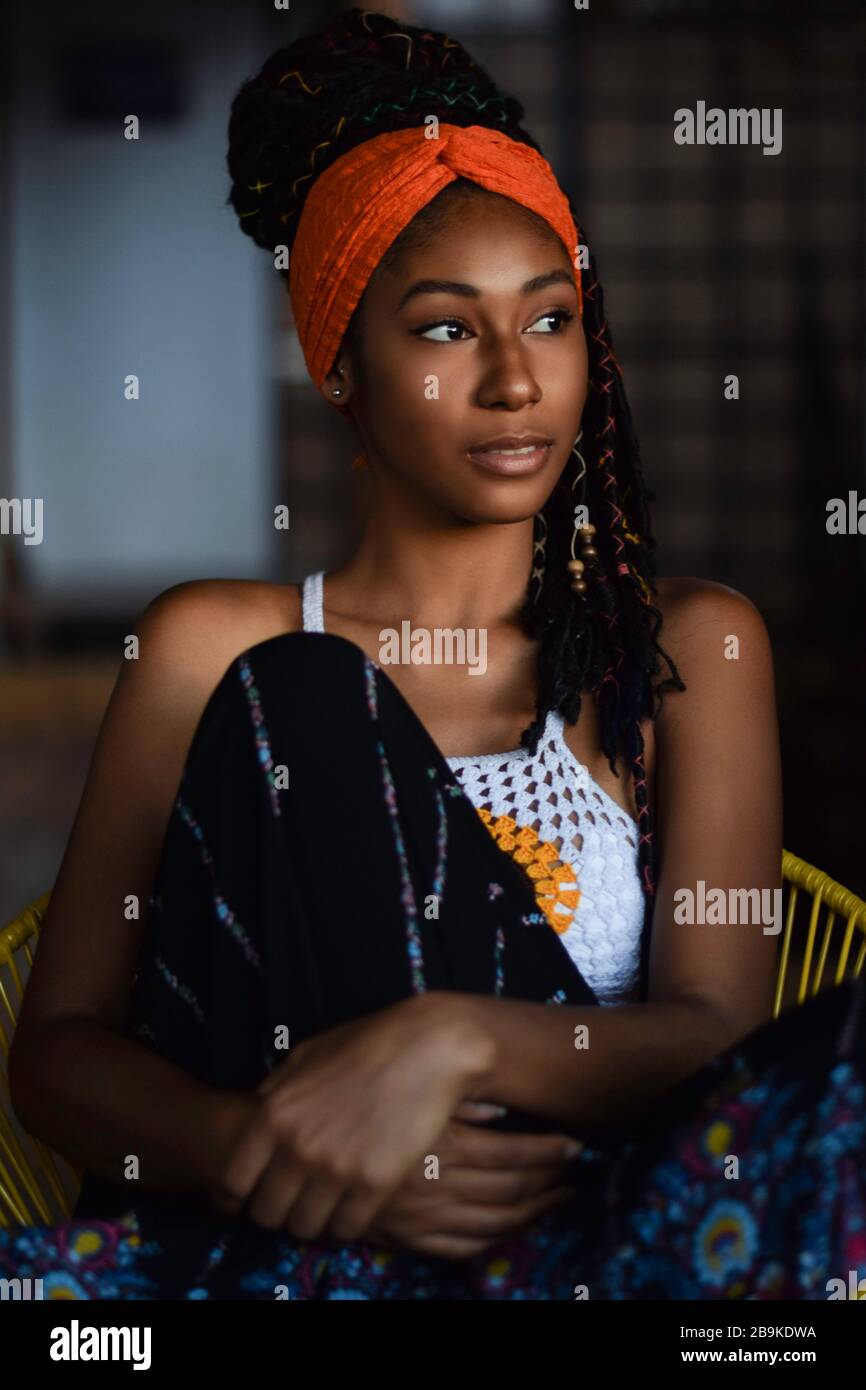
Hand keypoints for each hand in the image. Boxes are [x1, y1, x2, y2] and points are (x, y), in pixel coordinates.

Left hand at [208, 994, 494, 1241]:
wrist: (428, 1047)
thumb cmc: (367, 1045)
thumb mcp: (306, 1055)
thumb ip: (274, 1089)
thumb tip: (254, 1112)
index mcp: (273, 1114)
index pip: (233, 1183)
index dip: (235, 1198)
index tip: (245, 1201)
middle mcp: (297, 1147)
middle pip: (266, 1215)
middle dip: (276, 1212)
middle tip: (291, 1204)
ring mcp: (335, 1169)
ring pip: (304, 1228)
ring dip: (311, 1222)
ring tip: (323, 1208)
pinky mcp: (374, 1184)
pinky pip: (345, 1230)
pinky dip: (345, 1225)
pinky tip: (353, 1207)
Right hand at [361, 1101, 580, 1260]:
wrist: (309, 1152)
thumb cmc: (362, 1109)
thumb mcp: (409, 1092)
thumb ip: (455, 1100)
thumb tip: (499, 1107)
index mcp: (442, 1145)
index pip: (513, 1155)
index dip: (550, 1151)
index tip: (573, 1143)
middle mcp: (439, 1185)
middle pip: (512, 1190)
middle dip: (551, 1181)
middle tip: (575, 1171)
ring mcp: (426, 1217)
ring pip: (496, 1222)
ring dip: (535, 1211)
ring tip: (560, 1197)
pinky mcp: (412, 1239)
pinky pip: (465, 1248)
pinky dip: (498, 1239)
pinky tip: (516, 1225)